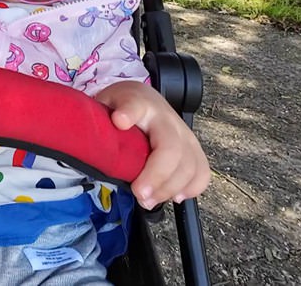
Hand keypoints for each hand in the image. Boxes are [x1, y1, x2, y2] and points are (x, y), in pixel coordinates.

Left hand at [95, 81, 210, 209]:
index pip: (134, 105)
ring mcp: (184, 134)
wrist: (142, 99)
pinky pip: (202, 171)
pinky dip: (191, 188)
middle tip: (139, 194)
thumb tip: (106, 133)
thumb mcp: (103, 107)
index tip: (119, 121)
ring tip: (148, 201)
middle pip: (171, 148)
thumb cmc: (121, 107)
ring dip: (170, 188)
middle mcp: (166, 119)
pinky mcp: (193, 149)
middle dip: (157, 176)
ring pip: (190, 164)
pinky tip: (174, 196)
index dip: (128, 113)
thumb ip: (98, 120)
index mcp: (139, 103)